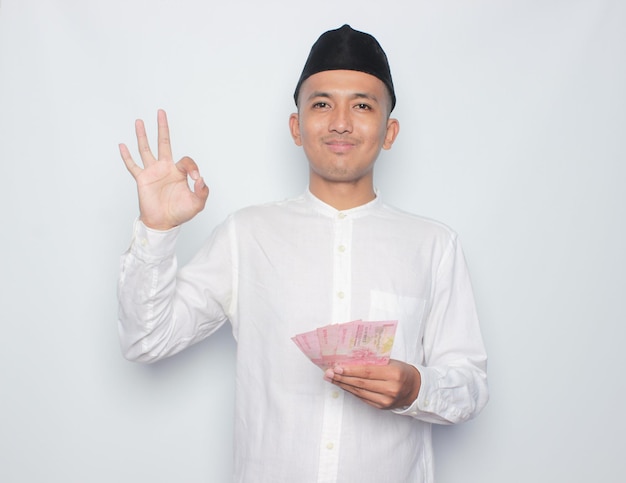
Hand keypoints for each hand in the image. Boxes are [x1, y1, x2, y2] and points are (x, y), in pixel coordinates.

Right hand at [119, 109, 208, 229]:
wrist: (164, 222)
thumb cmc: (180, 213)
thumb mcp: (197, 203)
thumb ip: (202, 191)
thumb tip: (200, 179)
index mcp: (179, 172)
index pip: (186, 161)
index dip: (193, 167)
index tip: (196, 178)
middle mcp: (165, 168)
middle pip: (164, 143)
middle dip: (163, 128)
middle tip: (161, 112)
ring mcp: (152, 172)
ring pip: (146, 149)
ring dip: (143, 135)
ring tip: (139, 121)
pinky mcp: (142, 179)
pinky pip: (132, 166)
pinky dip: (126, 156)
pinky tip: (122, 145)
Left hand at [324, 359, 420, 409]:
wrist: (416, 388)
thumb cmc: (401, 371)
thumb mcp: (391, 362)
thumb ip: (373, 362)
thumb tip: (349, 361)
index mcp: (394, 374)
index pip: (367, 372)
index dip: (350, 370)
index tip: (337, 367)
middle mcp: (390, 389)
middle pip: (361, 383)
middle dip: (342, 377)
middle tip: (329, 373)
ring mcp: (386, 400)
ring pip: (359, 392)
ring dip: (343, 385)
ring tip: (331, 378)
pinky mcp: (381, 407)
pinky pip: (362, 398)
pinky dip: (351, 391)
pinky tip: (342, 385)